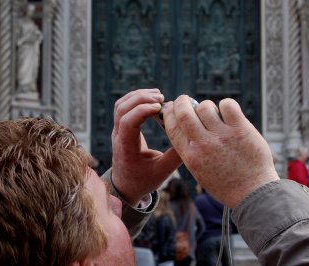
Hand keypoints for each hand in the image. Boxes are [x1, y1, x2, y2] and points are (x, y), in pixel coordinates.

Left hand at [111, 89, 181, 205]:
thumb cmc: (144, 180)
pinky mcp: (120, 128)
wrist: (127, 186)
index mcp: (126, 149)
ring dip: (138, 96)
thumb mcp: (163, 171)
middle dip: (141, 98)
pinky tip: (152, 99)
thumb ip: (176, 156)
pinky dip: (136, 99)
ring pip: (121, 105)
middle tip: (162, 98)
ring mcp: (117, 131)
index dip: (142, 111)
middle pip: (122, 109)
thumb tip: (191, 138)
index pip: (127, 123)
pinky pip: (123, 107)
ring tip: (158, 95)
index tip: (160, 107)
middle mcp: (118, 137)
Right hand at [163, 95, 278, 207]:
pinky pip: (227, 105)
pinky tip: (228, 112)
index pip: (172, 127)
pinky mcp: (241, 129)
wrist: (253, 193)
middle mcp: (203, 145)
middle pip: (184, 112)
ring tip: (213, 113)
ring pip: (205, 107)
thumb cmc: (226, 183)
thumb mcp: (199, 170)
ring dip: (206, 106)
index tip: (171, 107)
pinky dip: (225, 104)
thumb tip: (185, 125)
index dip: (169, 113)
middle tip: (185, 100)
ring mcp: (222, 136)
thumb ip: (191, 150)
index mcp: (191, 156)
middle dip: (182, 102)